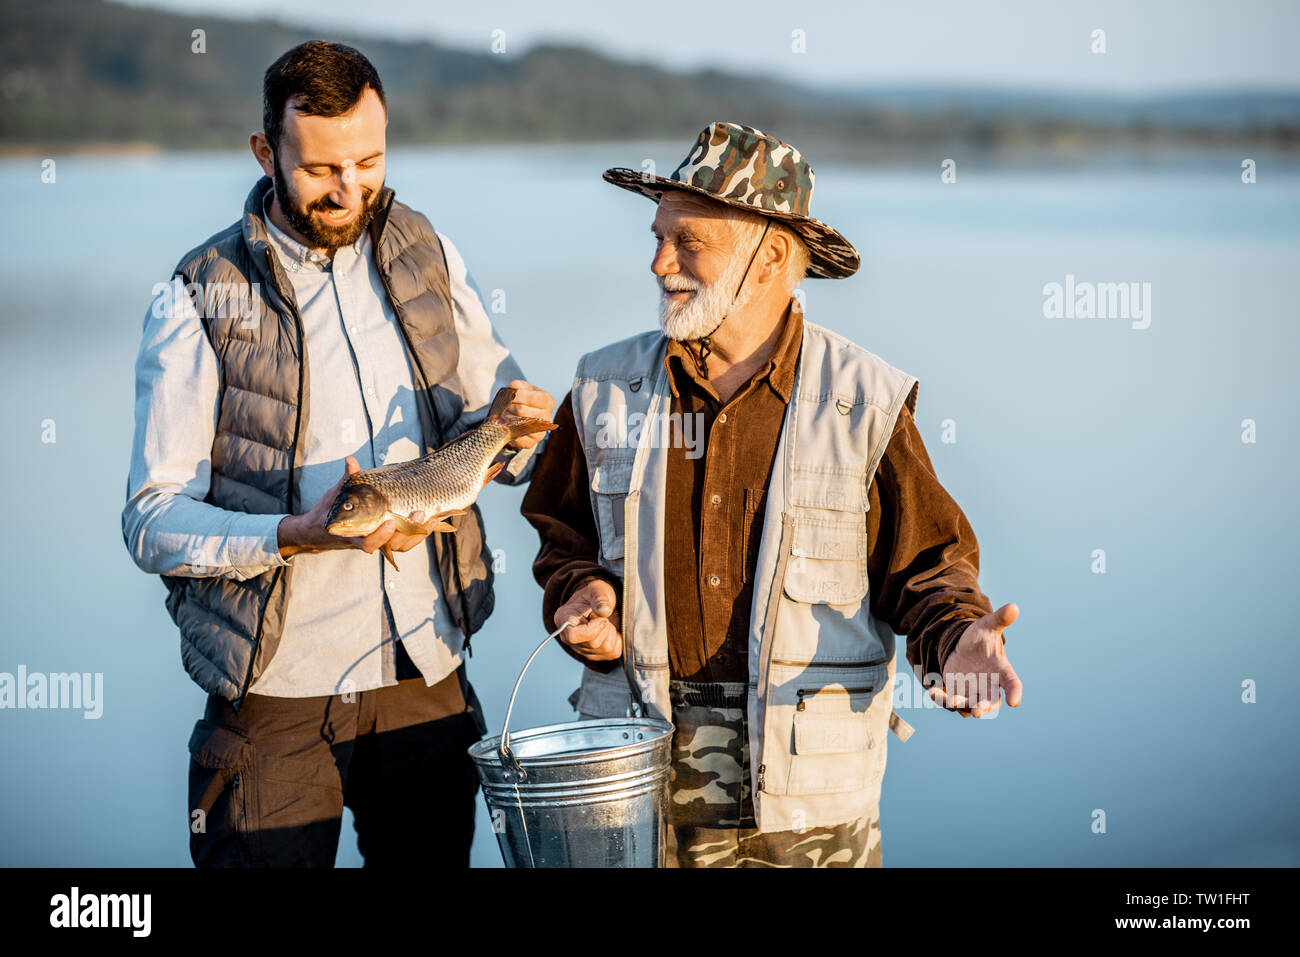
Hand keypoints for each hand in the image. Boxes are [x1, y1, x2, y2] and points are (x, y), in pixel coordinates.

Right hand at [277, 456, 441, 558]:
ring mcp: (379, 541)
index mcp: (353, 535)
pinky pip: (405, 540)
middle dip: (408, 531)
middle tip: (420, 512)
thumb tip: (351, 460)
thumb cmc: (328, 512)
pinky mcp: (388, 538)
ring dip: (418, 533)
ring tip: (430, 517)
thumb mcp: (334, 496)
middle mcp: (368, 541)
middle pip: (392, 544)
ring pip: (401, 544)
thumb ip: (347, 480)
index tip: (389, 522)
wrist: (321, 530)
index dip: (381, 536)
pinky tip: (431, 520)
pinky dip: (418, 533)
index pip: (369, 543)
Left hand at [504, 379, 554, 449]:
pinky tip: (505, 425)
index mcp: (547, 401)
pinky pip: (516, 438)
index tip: (510, 395)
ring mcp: (540, 432)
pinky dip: (507, 431)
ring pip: (517, 424)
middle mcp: (547, 417)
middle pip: (521, 410)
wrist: (524, 415)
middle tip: (504, 406)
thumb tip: (512, 388)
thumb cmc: (524, 398)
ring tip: (503, 414)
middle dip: (509, 407)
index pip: (532, 398)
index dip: (518, 395)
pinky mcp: (531, 443)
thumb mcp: (522, 387)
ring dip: (505, 418)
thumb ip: (517, 385)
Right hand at [554, 579, 622, 661]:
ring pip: (605, 649)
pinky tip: (609, 630)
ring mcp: (582, 650)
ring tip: (604, 622)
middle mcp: (568, 638)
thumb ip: (599, 598)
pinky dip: (617, 640)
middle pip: (593, 643)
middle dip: (604, 627)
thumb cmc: (594, 595)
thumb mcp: (597, 589)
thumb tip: (604, 611)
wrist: (599, 604)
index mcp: (563, 619)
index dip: (591, 629)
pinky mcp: (596, 655)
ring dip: (611, 632)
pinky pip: (613, 652)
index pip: (572, 636)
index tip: (599, 616)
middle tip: (602, 616)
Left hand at [930, 603, 1022, 717]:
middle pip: (991, 702)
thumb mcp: (988, 626)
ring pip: (969, 705)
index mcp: (1002, 671)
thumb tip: (1014, 606)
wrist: (963, 645)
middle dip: (985, 707)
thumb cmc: (981, 637)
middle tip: (978, 711)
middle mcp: (989, 686)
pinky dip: (941, 699)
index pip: (1012, 684)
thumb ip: (1000, 619)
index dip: (1015, 693)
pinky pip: (949, 700)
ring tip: (952, 701)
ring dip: (961, 705)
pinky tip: (932, 692)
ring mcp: (973, 691)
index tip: (1014, 701)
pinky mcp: (956, 692)